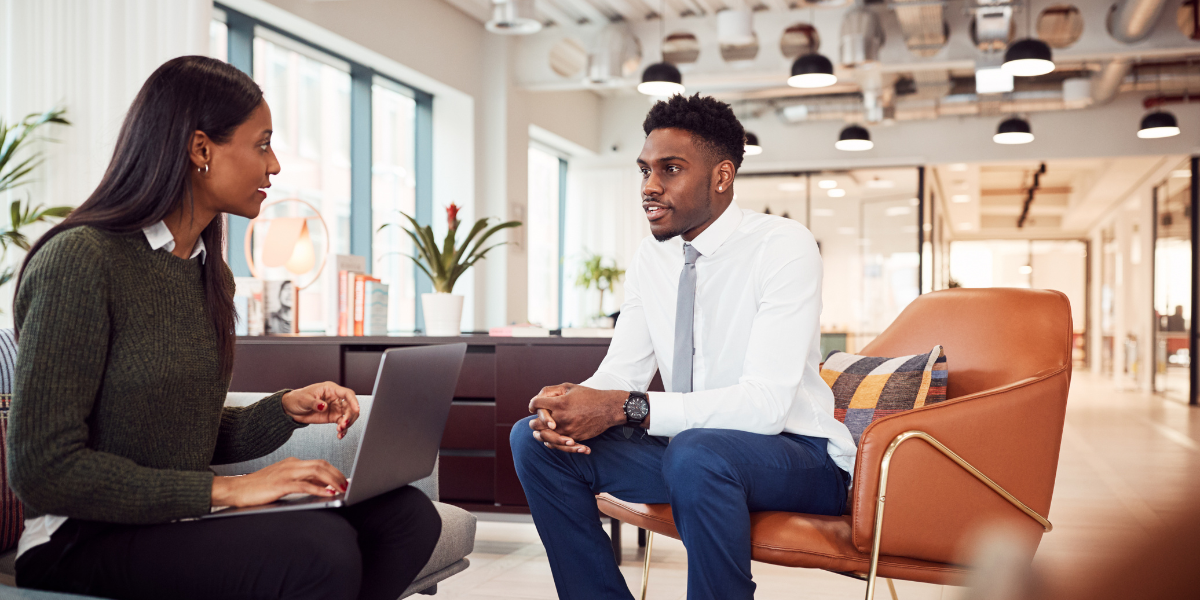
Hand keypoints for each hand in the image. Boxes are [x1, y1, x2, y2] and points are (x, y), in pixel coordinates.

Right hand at [211, 457, 347, 506]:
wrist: (235, 489)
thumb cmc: (258, 488)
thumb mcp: (284, 482)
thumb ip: (302, 482)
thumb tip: (324, 488)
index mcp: (292, 463)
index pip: (319, 463)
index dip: (335, 471)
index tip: (345, 480)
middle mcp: (291, 464)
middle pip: (321, 465)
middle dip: (337, 474)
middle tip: (348, 485)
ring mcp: (286, 473)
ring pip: (316, 471)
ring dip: (332, 480)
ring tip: (342, 488)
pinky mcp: (280, 484)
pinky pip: (304, 485)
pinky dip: (319, 489)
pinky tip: (327, 493)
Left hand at [282, 382, 359, 438]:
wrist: (291, 409)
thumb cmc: (297, 398)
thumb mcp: (304, 399)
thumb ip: (315, 403)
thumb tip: (324, 406)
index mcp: (330, 390)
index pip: (347, 394)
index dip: (353, 401)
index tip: (356, 409)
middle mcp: (335, 398)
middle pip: (350, 406)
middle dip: (350, 416)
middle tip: (343, 424)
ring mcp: (335, 408)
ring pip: (348, 416)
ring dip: (347, 424)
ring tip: (340, 430)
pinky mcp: (333, 417)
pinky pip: (342, 423)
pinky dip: (343, 430)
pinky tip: (340, 435)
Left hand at [528, 384, 587, 453]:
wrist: (608, 409)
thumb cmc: (589, 396)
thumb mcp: (570, 387)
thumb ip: (552, 391)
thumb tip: (538, 398)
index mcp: (559, 403)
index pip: (536, 404)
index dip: (532, 404)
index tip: (533, 406)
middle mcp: (561, 418)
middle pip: (536, 424)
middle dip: (533, 422)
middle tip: (534, 421)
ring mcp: (567, 429)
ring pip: (545, 437)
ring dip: (539, 435)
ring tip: (537, 433)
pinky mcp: (574, 438)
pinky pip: (558, 444)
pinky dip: (551, 442)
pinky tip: (549, 440)